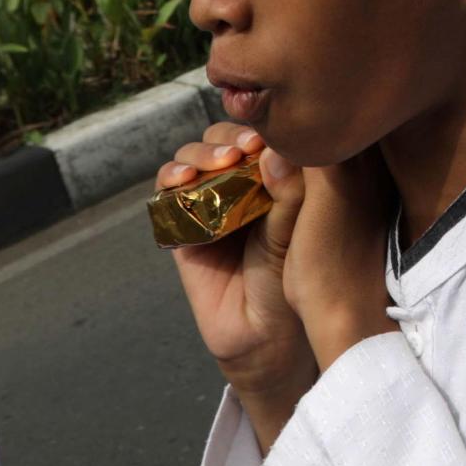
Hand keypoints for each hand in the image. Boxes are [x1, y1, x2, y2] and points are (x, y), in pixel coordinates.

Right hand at [156, 127, 394, 446]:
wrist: (267, 338)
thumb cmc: (295, 284)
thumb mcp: (298, 236)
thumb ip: (291, 194)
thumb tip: (276, 149)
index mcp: (277, 178)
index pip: (262, 134)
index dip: (259, 127)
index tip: (266, 136)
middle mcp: (242, 184)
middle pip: (225, 139)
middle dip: (228, 137)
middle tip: (242, 149)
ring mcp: (209, 203)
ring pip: (195, 158)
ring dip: (198, 153)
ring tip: (213, 165)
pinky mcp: (181, 226)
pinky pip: (167, 193)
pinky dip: (169, 177)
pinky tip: (181, 180)